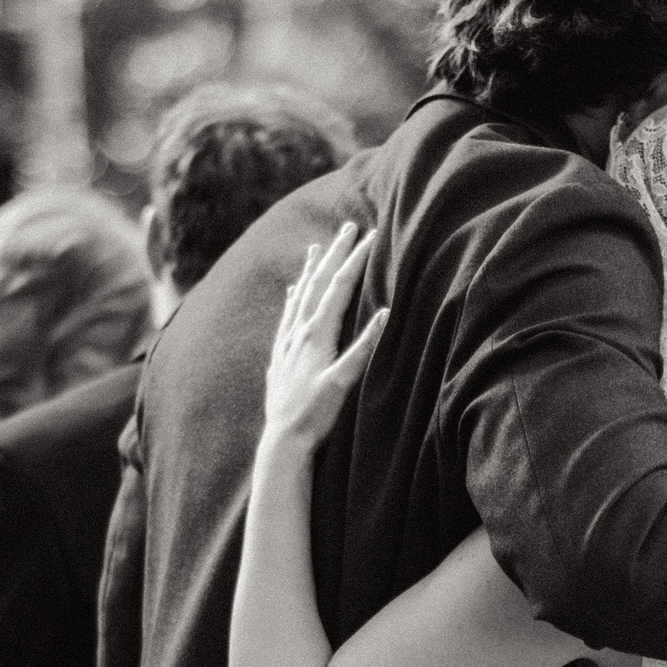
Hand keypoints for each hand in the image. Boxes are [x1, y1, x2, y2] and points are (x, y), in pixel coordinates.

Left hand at [261, 223, 381, 454]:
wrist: (282, 439)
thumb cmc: (316, 414)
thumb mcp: (343, 383)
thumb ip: (363, 348)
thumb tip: (385, 314)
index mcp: (317, 335)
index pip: (339, 288)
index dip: (355, 260)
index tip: (370, 236)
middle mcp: (299, 332)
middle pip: (318, 283)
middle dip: (335, 253)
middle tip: (348, 227)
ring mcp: (287, 342)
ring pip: (300, 295)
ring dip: (311, 269)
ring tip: (316, 247)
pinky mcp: (281, 354)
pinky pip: (287, 314)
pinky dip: (293, 296)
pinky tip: (293, 289)